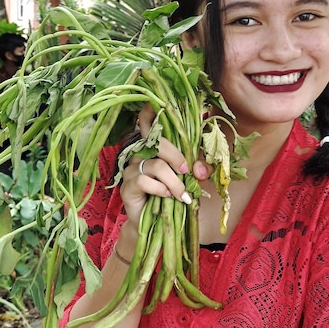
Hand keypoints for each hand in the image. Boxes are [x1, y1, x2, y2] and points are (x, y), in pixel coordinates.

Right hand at [120, 105, 212, 227]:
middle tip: (186, 171)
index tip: (156, 104)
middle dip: (177, 156)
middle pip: (158, 143)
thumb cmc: (173, 196)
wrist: (157, 224)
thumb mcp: (191, 180)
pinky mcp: (127, 185)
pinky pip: (144, 180)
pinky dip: (160, 189)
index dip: (149, 112)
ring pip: (156, 165)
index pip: (149, 124)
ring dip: (174, 181)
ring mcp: (132, 168)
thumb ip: (199, 171)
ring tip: (181, 195)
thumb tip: (201, 169)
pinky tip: (166, 196)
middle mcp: (141, 153)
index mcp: (155, 148)